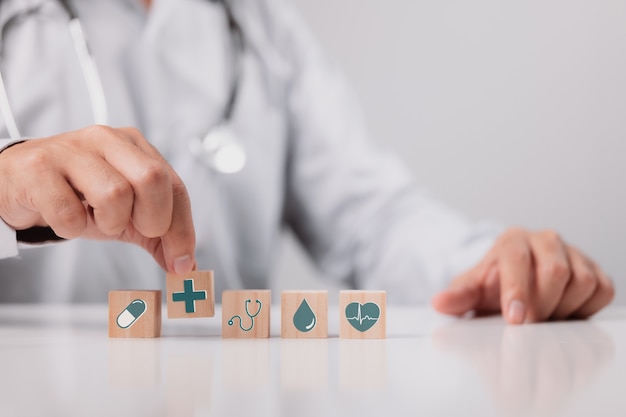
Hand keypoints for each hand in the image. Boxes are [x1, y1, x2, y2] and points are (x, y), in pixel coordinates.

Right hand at [0, 125, 195, 273]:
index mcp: (135, 146)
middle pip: (153, 179)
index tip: (182, 262)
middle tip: (130, 229)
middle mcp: (107, 139)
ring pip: (115, 194)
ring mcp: (71, 150)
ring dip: (109, 222)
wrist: (18, 183)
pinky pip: (70, 212)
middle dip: (151, 219)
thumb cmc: (77, 195)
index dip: (182, 229)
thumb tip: (186, 266)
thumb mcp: (125, 214)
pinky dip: (72, 228)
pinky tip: (66, 217)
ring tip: (93, 218)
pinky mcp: (39, 168)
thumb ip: (158, 236)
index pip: (175, 186)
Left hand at [432, 228, 614, 323]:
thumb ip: (457, 297)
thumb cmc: (493, 285)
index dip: (517, 290)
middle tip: (529, 326)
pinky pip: (601, 290)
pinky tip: (565, 314)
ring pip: (581, 281)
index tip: (514, 319)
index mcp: (512, 240)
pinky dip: (586, 308)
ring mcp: (573, 253)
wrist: (515, 283)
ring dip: (563, 309)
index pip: (517, 259)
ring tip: (543, 318)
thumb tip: (438, 303)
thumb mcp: (471, 290)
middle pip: (555, 271)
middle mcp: (545, 240)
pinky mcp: (595, 269)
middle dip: (541, 305)